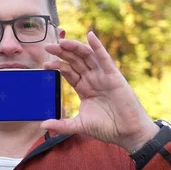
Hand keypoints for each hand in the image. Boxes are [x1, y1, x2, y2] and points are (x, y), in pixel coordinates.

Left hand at [42, 32, 158, 152]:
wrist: (128, 133)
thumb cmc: (107, 128)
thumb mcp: (79, 125)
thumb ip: (62, 125)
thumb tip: (42, 125)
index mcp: (84, 88)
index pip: (68, 71)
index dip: (57, 65)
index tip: (44, 64)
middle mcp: (92, 79)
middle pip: (75, 61)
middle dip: (61, 53)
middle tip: (48, 46)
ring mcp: (103, 76)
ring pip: (87, 57)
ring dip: (75, 47)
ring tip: (62, 42)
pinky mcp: (114, 76)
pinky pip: (104, 59)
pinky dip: (98, 46)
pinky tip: (90, 36)